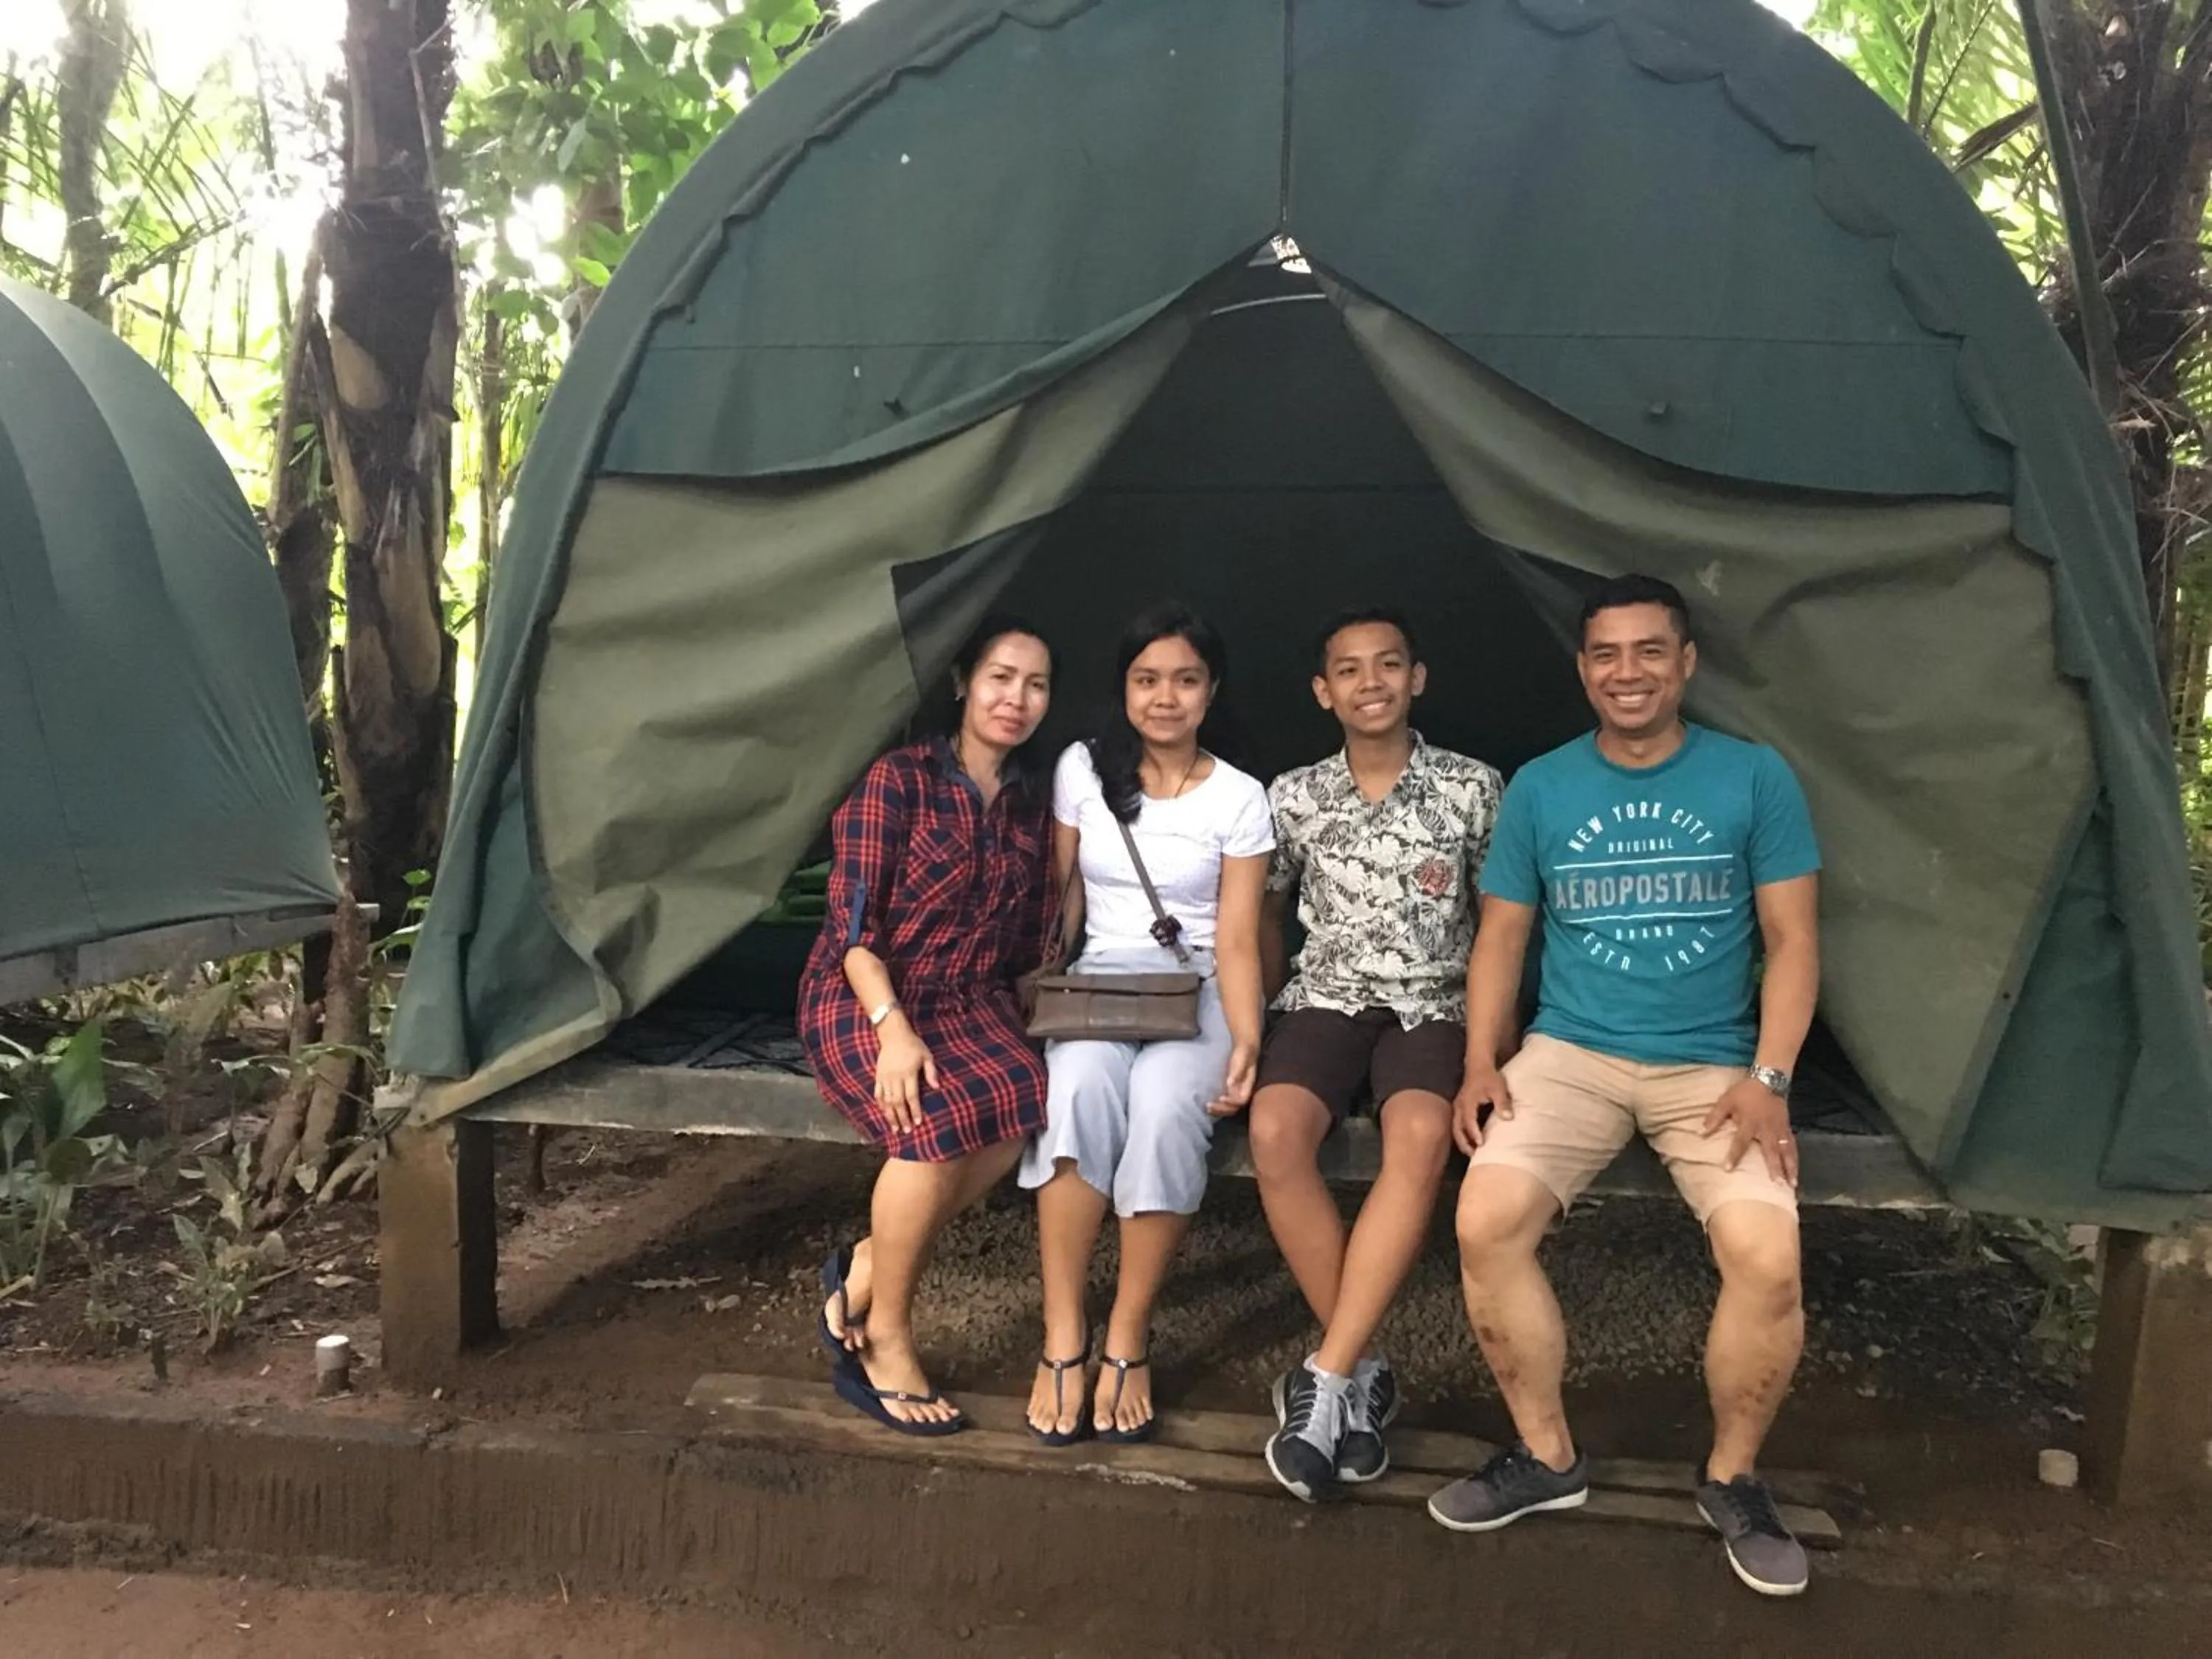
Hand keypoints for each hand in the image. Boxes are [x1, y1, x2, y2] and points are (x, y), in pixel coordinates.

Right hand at [872, 1018, 939, 1136]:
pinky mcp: (878, 1076)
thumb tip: (937, 1087)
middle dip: (902, 1118)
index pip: (912, 1096)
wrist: (893, 1034)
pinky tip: (884, 1114)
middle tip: (907, 1131)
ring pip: (886, 1101)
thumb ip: (931, 1072)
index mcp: (909, 1073)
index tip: (918, 1123)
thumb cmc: (913, 1045)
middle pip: (898, 1102)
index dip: (915, 1111)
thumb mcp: (927, 1056)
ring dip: (890, 1116)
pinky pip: (877, 1094)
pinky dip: (880, 1105)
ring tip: (894, 1129)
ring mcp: (885, 1078)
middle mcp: (895, 1077)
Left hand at [1208, 1042, 1258, 1116]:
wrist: (1245, 1048)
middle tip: (1209, 1106)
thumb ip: (1237, 1070)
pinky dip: (1217, 1105)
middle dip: (1222, 1109)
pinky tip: (1208, 1104)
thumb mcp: (1241, 1058)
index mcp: (1248, 1085)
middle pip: (1235, 1107)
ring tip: (1207, 1107)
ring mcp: (1236, 1091)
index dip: (1231, 1102)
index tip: (1220, 1098)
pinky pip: (1225, 1102)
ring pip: (1229, 1107)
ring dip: (1219, 1109)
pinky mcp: (1230, 1090)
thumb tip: (1229, 1083)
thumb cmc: (1243, 1053)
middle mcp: (1243, 1091)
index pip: (1241, 1100)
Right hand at [1452, 1063, 1512, 1154]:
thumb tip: (1508, 1118)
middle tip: (1473, 1155)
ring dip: (1462, 1141)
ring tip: (1471, 1152)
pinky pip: (1457, 1125)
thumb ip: (1502, 1103)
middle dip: (1464, 1143)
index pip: (1469, 1121)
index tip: (1481, 1144)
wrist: (1478, 1065)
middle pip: (1457, 1129)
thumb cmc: (1489, 1077)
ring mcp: (1457, 1107)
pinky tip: (1470, 1141)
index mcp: (1468, 1102)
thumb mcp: (1499, 1088)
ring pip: (1455, 1128)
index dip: (1474, 1134)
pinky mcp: (1459, 1108)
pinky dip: (1461, 1135)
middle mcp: (1459, 1106)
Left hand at [1702, 1075, 1798, 1185]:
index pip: (1740, 1142)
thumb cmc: (1745, 1092)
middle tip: (1776, 1184)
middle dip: (1774, 1167)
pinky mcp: (1787, 1128)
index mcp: (1750, 1123)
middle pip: (1771, 1151)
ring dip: (1790, 1168)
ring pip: (1786, 1151)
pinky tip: (1795, 1171)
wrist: (1768, 1080)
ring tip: (1792, 1184)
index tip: (1728, 1169)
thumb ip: (1714, 1117)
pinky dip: (1795, 1158)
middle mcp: (1767, 1129)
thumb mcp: (1726, 1101)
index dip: (1733, 1155)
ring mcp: (1780, 1130)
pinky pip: (1793, 1145)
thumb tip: (1700, 1133)